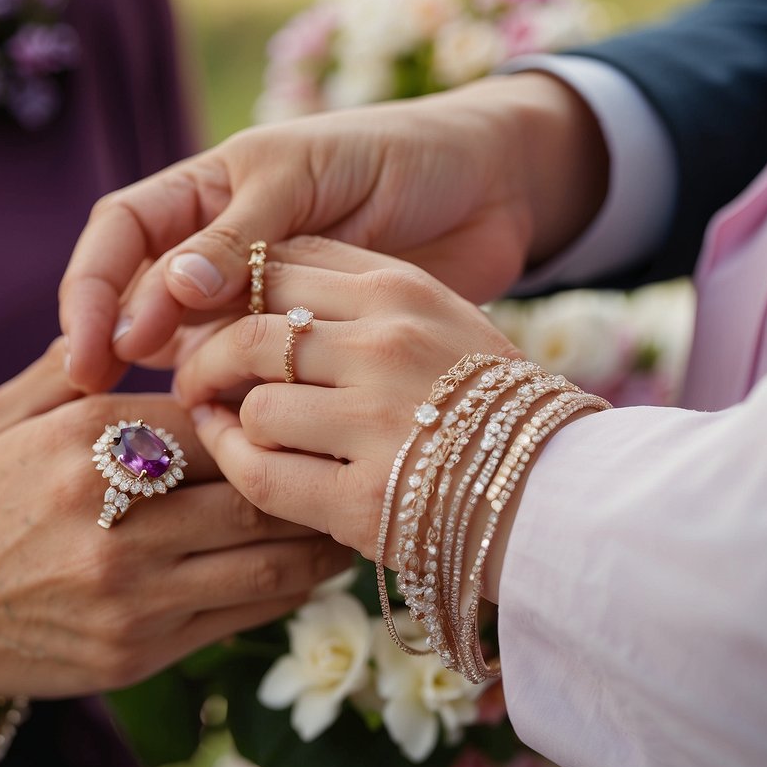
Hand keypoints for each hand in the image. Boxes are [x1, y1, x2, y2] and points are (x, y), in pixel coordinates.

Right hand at [0, 340, 351, 701]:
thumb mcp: (5, 415)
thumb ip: (73, 362)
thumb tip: (142, 308)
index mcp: (84, 441)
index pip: (214, 414)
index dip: (265, 408)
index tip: (294, 403)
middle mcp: (112, 516)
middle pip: (253, 484)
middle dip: (304, 469)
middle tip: (344, 453)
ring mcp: (129, 591)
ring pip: (267, 557)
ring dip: (318, 535)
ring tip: (345, 509)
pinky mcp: (139, 650)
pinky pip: (244, 614)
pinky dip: (288, 588)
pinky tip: (308, 566)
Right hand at [60, 73, 607, 391]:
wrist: (490, 184)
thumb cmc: (398, 155)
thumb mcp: (308, 175)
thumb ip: (240, 230)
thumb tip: (171, 288)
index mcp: (210, 190)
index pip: (120, 234)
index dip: (95, 290)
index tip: (92, 351)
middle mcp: (223, 246)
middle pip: (144, 298)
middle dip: (121, 346)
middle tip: (115, 402)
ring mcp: (262, 296)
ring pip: (195, 343)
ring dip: (182, 379)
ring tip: (184, 419)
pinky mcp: (306, 338)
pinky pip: (257, 372)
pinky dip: (242, 398)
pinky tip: (235, 427)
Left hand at [172, 239, 594, 600]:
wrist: (567, 494)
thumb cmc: (491, 405)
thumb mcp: (441, 321)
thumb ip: (359, 298)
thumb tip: (256, 287)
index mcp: (403, 292)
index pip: (278, 267)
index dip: (230, 294)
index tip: (218, 321)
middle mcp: (389, 346)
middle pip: (250, 332)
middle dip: (207, 358)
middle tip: (198, 380)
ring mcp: (379, 423)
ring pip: (252, 404)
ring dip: (227, 420)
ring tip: (228, 427)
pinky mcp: (366, 500)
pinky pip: (261, 472)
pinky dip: (237, 465)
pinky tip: (242, 460)